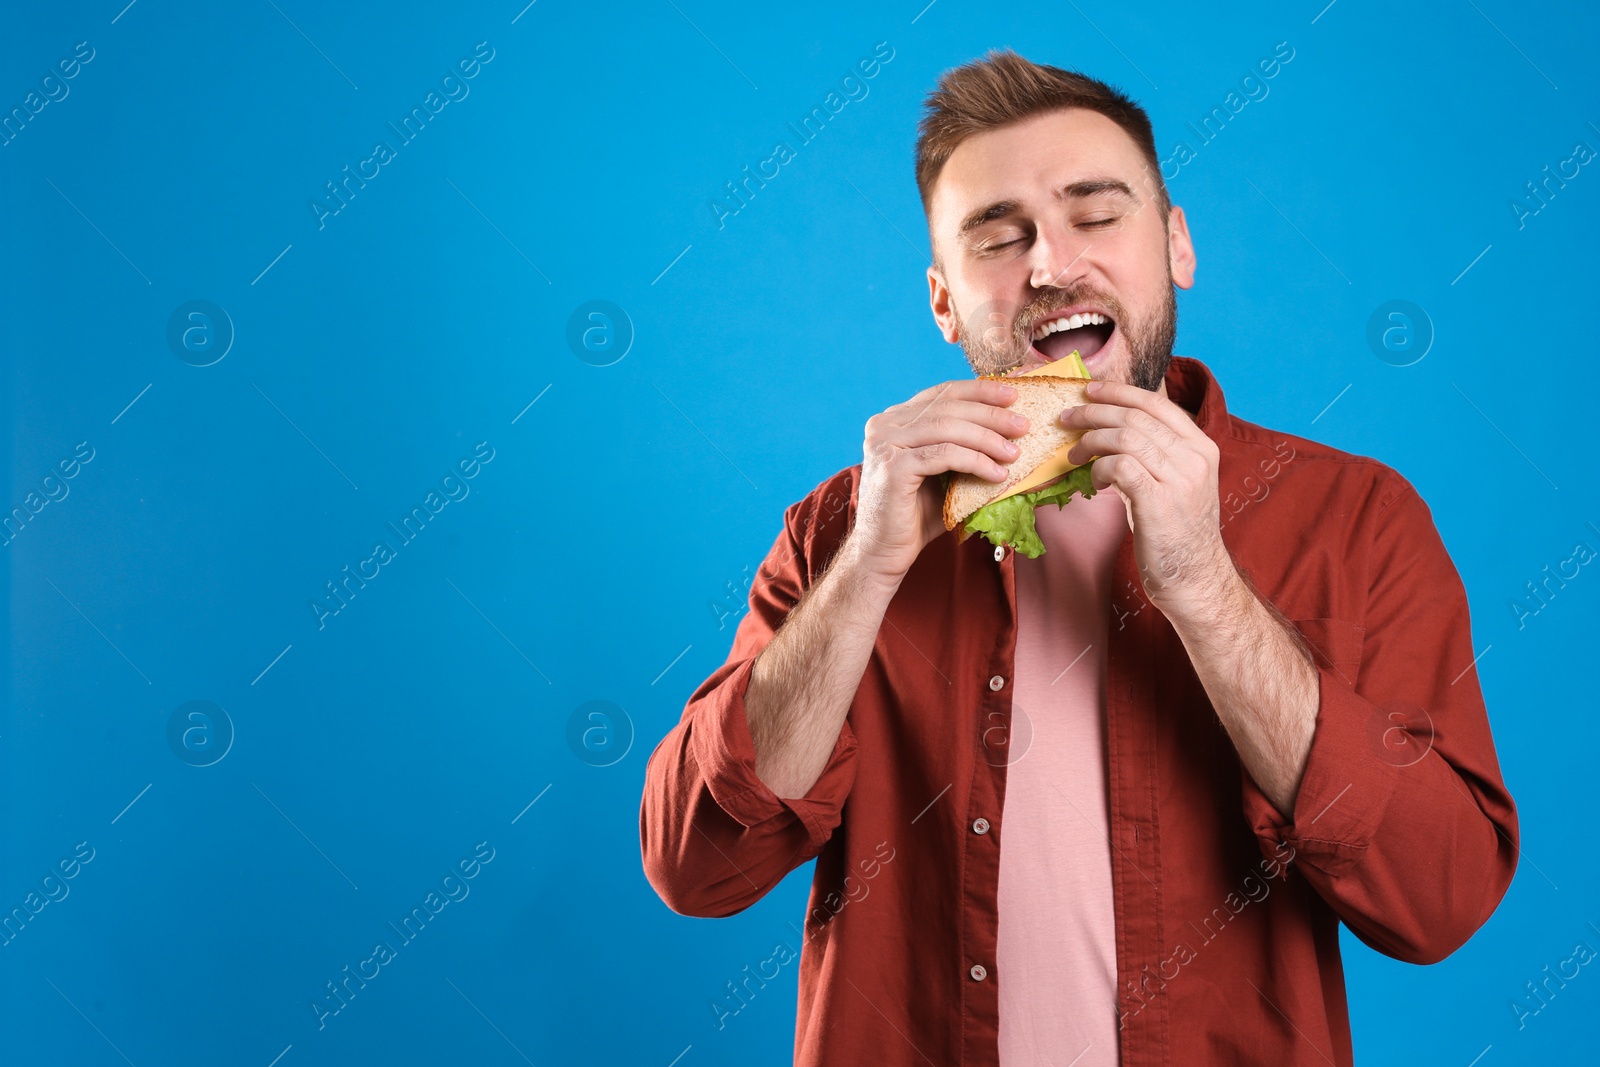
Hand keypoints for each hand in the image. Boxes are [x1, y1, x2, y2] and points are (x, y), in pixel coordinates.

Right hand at [849, 378, 1028, 583]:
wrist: (884, 552)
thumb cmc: (915, 516)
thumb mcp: (941, 473)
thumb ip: (961, 449)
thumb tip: (1009, 433)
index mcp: (895, 420)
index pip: (942, 393)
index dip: (979, 391)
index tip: (1012, 395)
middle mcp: (885, 425)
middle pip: (947, 407)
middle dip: (990, 415)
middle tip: (1022, 425)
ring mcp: (886, 444)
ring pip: (948, 428)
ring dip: (987, 439)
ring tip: (1014, 453)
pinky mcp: (893, 467)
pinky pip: (945, 455)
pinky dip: (976, 461)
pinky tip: (997, 474)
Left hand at [1060, 380, 1234, 612]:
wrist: (1194, 579)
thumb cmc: (1176, 534)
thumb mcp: (1175, 484)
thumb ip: (1154, 456)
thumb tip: (1110, 432)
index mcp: (1202, 447)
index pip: (1156, 403)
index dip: (1119, 392)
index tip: (1089, 391)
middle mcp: (1195, 458)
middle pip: (1135, 417)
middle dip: (1094, 413)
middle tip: (1067, 419)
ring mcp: (1180, 479)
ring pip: (1125, 437)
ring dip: (1090, 441)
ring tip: (1072, 454)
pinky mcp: (1159, 501)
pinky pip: (1119, 466)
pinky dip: (1099, 468)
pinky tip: (1093, 480)